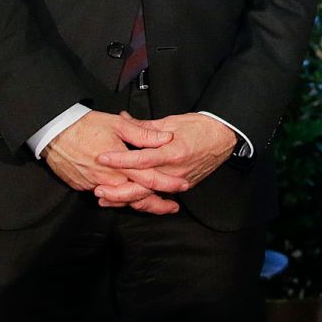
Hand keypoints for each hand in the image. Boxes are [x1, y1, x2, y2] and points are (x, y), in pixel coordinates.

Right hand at [45, 110, 172, 195]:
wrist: (54, 133)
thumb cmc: (86, 126)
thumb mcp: (118, 125)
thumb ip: (143, 134)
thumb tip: (165, 138)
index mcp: (120, 164)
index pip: (149, 178)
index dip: (168, 184)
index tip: (183, 186)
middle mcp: (108, 179)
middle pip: (137, 198)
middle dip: (157, 205)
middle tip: (172, 207)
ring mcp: (94, 185)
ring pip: (121, 200)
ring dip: (139, 204)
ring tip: (156, 206)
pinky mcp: (83, 186)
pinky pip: (106, 196)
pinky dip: (119, 199)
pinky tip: (129, 198)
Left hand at [94, 112, 237, 208]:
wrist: (223, 137)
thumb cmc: (200, 127)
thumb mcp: (172, 122)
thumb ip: (145, 126)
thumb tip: (123, 119)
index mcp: (173, 151)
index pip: (142, 158)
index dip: (121, 159)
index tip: (103, 158)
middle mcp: (175, 170)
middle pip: (143, 185)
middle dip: (118, 190)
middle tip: (98, 190)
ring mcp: (178, 181)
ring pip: (149, 195)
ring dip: (125, 199)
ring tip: (105, 200)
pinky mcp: (182, 187)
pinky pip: (158, 196)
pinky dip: (141, 200)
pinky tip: (126, 202)